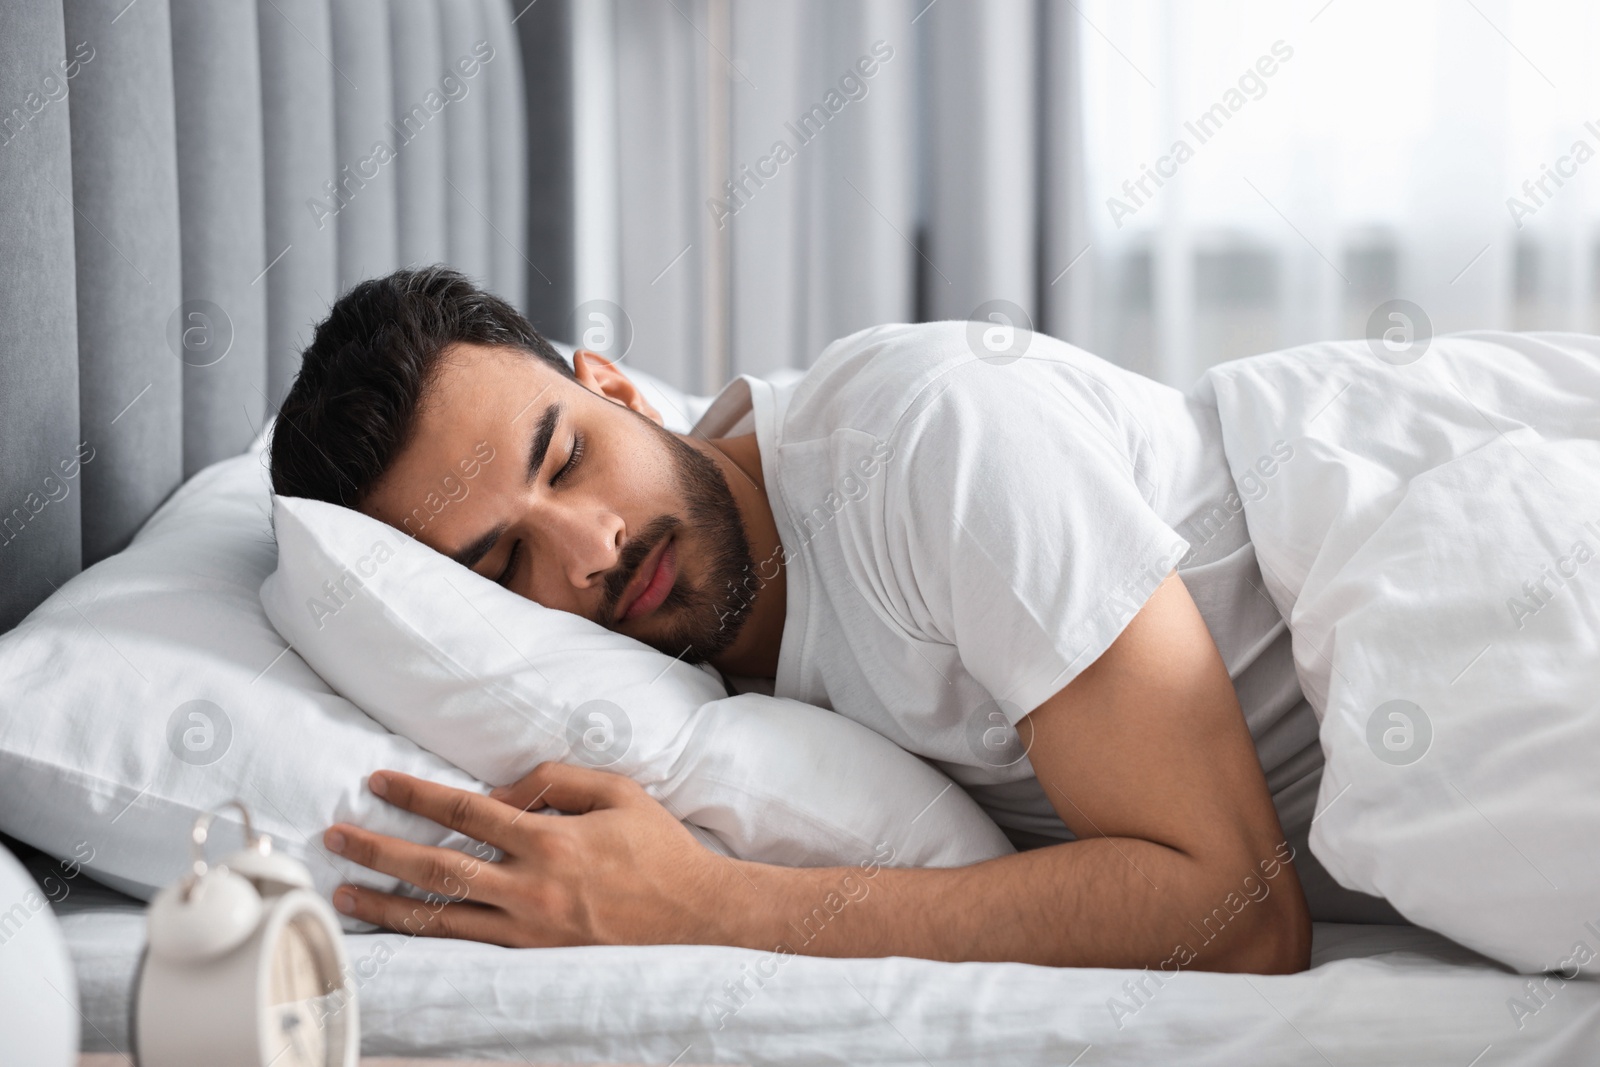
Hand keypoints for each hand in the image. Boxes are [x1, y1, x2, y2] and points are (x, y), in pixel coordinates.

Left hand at [322, 763, 745, 947]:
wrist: (698, 919)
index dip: (416, 795)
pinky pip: (468, 946)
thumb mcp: (618, 792)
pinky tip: (399, 930)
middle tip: (336, 837)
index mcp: (550, 839)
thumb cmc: (661, 851)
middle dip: (379, 849)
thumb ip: (556, 780)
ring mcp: (529, 929)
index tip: (379, 783)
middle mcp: (531, 886)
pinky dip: (427, 938)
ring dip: (385, 903)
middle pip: (435, 867)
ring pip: (441, 917)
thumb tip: (503, 792)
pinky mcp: (534, 957)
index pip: (465, 812)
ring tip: (345, 890)